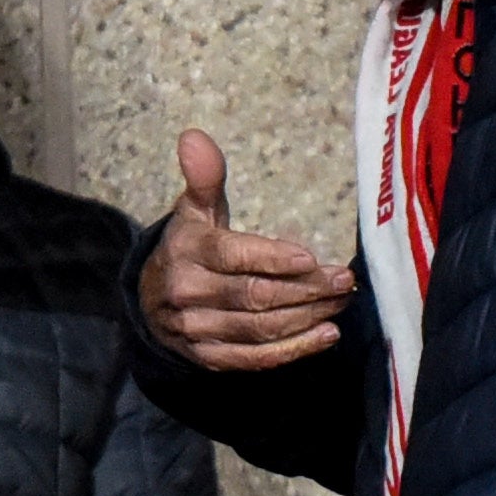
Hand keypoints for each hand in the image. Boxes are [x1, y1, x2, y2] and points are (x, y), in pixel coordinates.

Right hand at [138, 133, 356, 371]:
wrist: (151, 302)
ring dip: (307, 318)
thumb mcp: (193, 210)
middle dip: (305, 290)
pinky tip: (326, 334)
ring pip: (260, 329)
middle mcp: (188, 293)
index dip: (273, 259)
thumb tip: (194, 136)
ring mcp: (197, 330)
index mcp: (187, 251)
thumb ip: (204, 177)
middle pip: (255, 296)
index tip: (311, 258)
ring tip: (342, 303)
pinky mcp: (209, 359)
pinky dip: (293, 350)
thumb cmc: (189, 247)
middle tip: (344, 281)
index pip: (234, 257)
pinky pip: (255, 359)